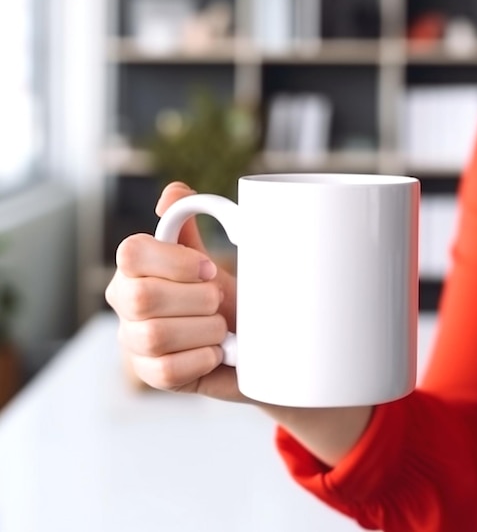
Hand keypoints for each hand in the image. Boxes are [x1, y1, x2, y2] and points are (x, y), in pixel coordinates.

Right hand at [106, 181, 372, 466]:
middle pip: (140, 297)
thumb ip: (191, 224)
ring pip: (154, 336)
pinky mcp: (150, 376)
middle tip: (219, 302)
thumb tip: (172, 192)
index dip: (174, 260)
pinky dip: (203, 359)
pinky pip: (167, 371)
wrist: (257, 347)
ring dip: (204, 330)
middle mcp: (126, 302)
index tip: (210, 268)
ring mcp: (134, 342)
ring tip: (222, 329)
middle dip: (195, 299)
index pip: (131, 251)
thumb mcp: (212, 260)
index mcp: (138, 266)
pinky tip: (216, 353)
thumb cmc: (231, 297)